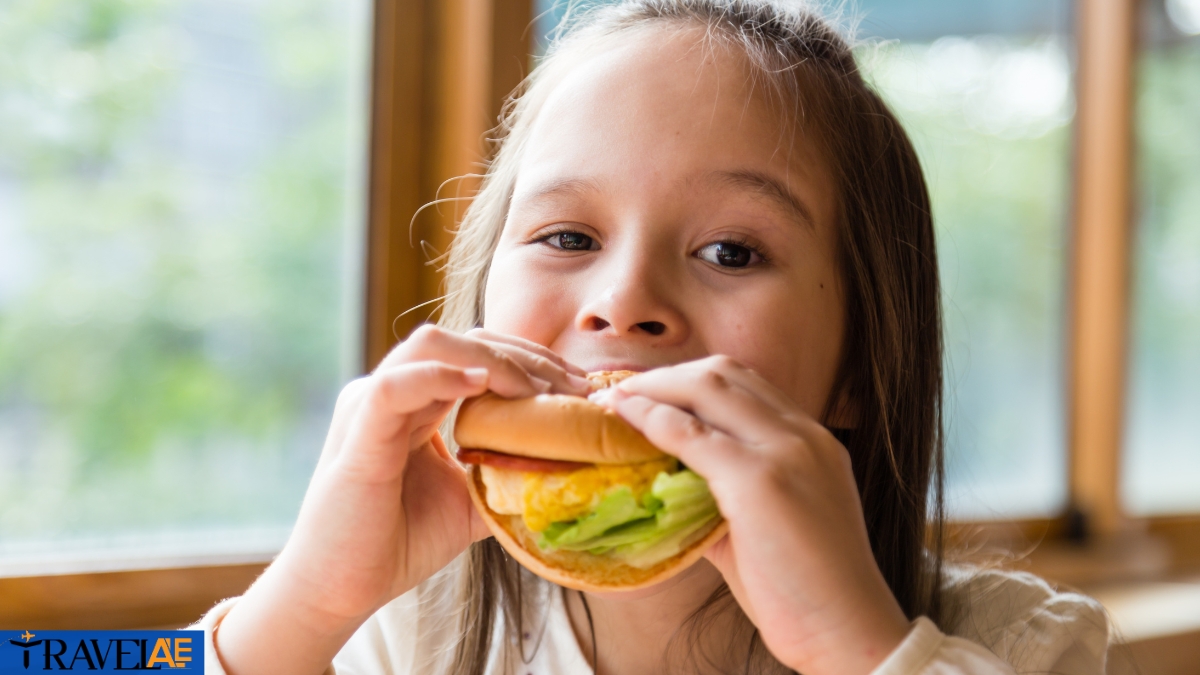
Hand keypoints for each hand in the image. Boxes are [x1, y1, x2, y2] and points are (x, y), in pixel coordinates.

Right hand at [216, 326, 589, 674]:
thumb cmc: (398, 542)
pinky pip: (395, 386)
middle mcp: (392, 391)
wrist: (341, 589)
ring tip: (535, 390)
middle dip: (524, 355)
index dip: (531, 360)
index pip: (477, 353)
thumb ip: (507, 477)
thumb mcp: (471, 502)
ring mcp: (370, 406)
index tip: (580, 387)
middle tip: (573, 387)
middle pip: (462, 339)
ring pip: (431, 346)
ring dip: (492, 359)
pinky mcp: (358, 434)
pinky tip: (480, 384)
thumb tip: (568, 469)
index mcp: (416, 400)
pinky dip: (439, 376)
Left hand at [594, 356, 909, 674]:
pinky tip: (626, 421)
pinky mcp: (759, 480)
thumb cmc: (805, 591)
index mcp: (812, 440)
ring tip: (616, 401)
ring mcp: (784, 451)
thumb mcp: (767, 525)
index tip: (650, 393)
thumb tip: (669, 490)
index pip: (745, 384)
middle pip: (724, 373)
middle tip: (623, 392)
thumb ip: (723, 497)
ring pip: (707, 387)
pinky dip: (653, 420)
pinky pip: (692, 435)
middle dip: (667, 375)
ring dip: (654, 388)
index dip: (690, 380)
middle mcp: (802, 434)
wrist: (848, 630)